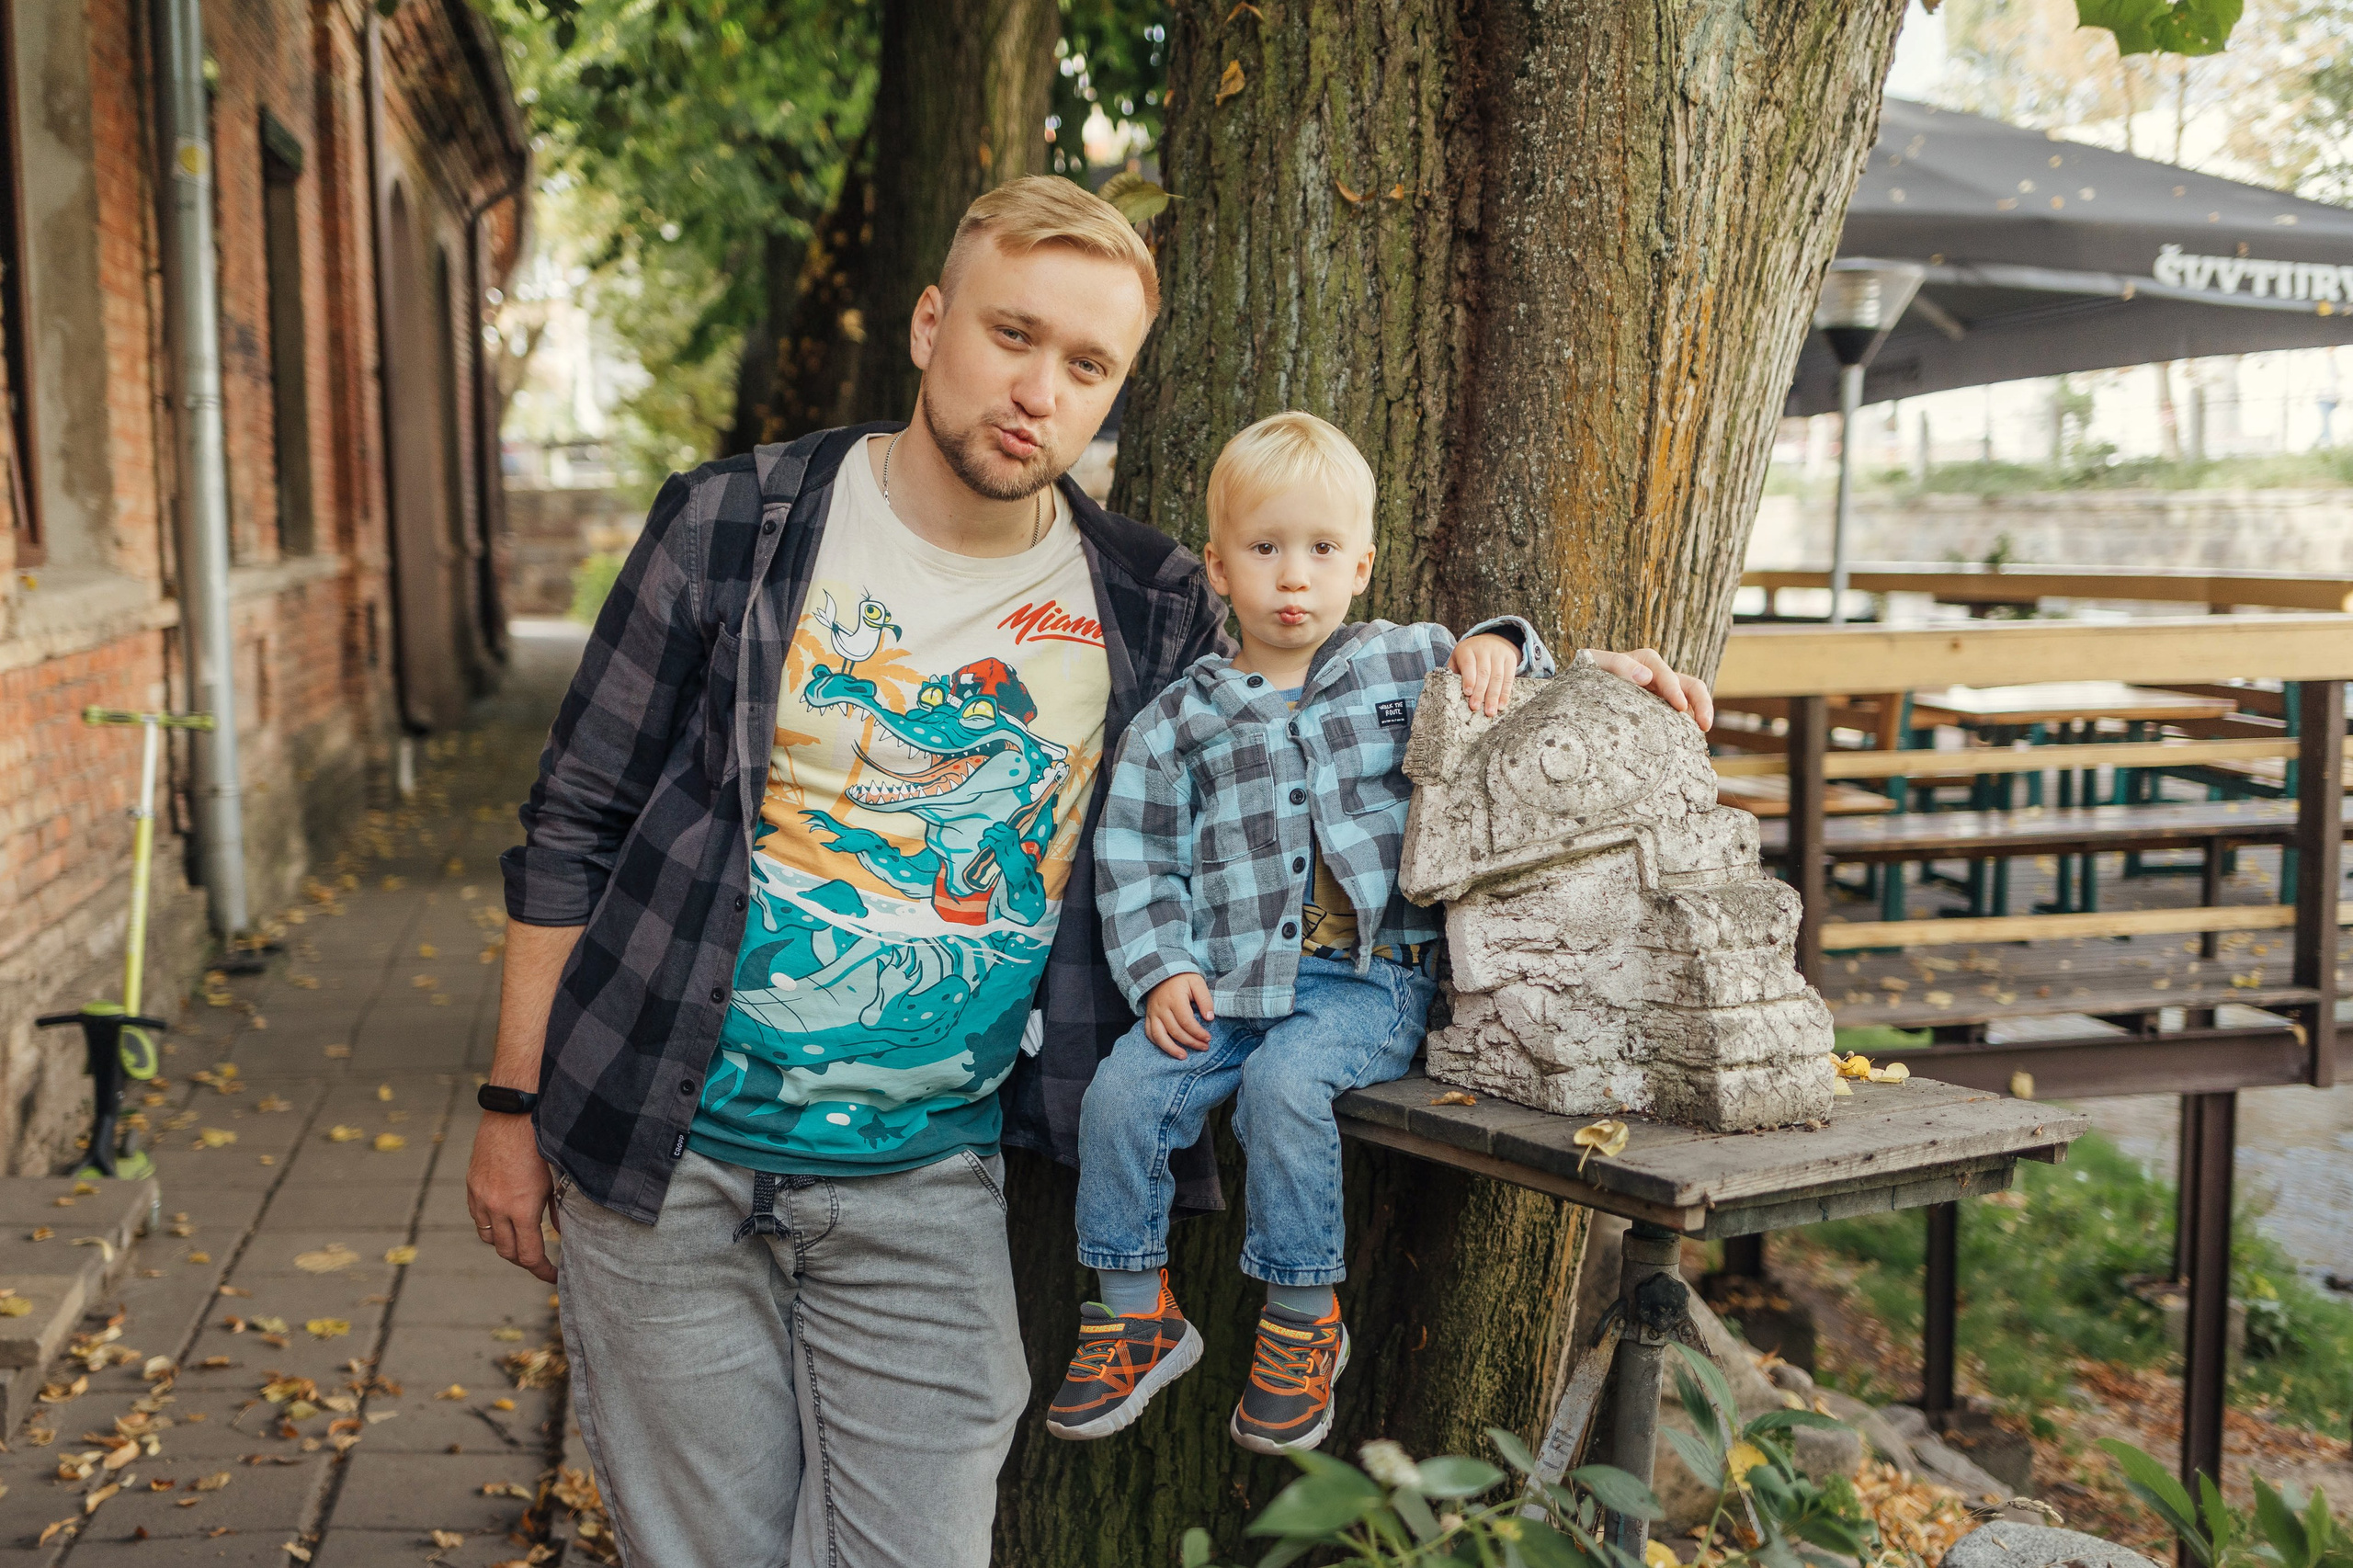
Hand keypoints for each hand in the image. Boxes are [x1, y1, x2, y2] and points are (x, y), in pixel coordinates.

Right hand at [466, 1111, 559, 1282]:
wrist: (514, 1110)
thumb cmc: (543, 1141)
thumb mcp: (558, 1178)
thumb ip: (561, 1210)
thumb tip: (563, 1235)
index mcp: (521, 1209)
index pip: (529, 1256)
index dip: (543, 1271)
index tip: (555, 1276)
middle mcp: (496, 1207)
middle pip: (507, 1252)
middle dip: (525, 1261)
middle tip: (541, 1261)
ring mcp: (480, 1196)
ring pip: (489, 1237)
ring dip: (506, 1243)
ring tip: (524, 1240)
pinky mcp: (472, 1185)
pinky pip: (478, 1216)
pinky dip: (491, 1225)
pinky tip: (506, 1218)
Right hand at [1143, 973, 1214, 1058]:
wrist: (1161, 971)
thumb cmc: (1182, 978)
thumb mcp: (1197, 982)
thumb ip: (1205, 1000)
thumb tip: (1210, 1018)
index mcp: (1175, 999)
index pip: (1186, 1021)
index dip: (1198, 1032)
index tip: (1208, 1038)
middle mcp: (1161, 1008)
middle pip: (1175, 1031)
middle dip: (1191, 1042)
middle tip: (1204, 1047)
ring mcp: (1153, 1013)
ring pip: (1159, 1036)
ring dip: (1172, 1049)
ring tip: (1184, 1056)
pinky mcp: (1148, 1016)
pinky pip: (1149, 1034)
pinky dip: (1158, 1043)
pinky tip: (1169, 1049)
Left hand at [1449, 633, 1520, 716]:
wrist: (1489, 641)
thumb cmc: (1468, 656)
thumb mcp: (1458, 659)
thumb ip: (1454, 673)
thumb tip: (1450, 694)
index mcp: (1467, 649)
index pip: (1468, 664)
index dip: (1469, 679)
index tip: (1467, 693)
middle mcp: (1484, 649)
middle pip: (1484, 672)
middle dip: (1480, 692)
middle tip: (1476, 708)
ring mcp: (1499, 653)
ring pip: (1497, 677)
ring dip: (1494, 696)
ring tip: (1490, 712)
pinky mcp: (1510, 659)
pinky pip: (1509, 678)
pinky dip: (1505, 693)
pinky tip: (1501, 705)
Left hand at [1582, 648, 1714, 730]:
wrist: (1576, 692)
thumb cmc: (1585, 676)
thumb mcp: (1594, 664)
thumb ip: (1616, 664)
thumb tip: (1645, 677)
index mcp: (1645, 662)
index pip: (1666, 674)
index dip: (1674, 689)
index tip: (1679, 707)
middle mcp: (1658, 677)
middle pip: (1690, 685)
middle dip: (1701, 703)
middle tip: (1704, 725)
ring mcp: (1662, 694)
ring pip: (1692, 699)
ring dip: (1702, 712)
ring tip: (1704, 732)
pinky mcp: (1661, 711)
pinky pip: (1683, 716)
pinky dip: (1690, 726)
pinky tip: (1691, 742)